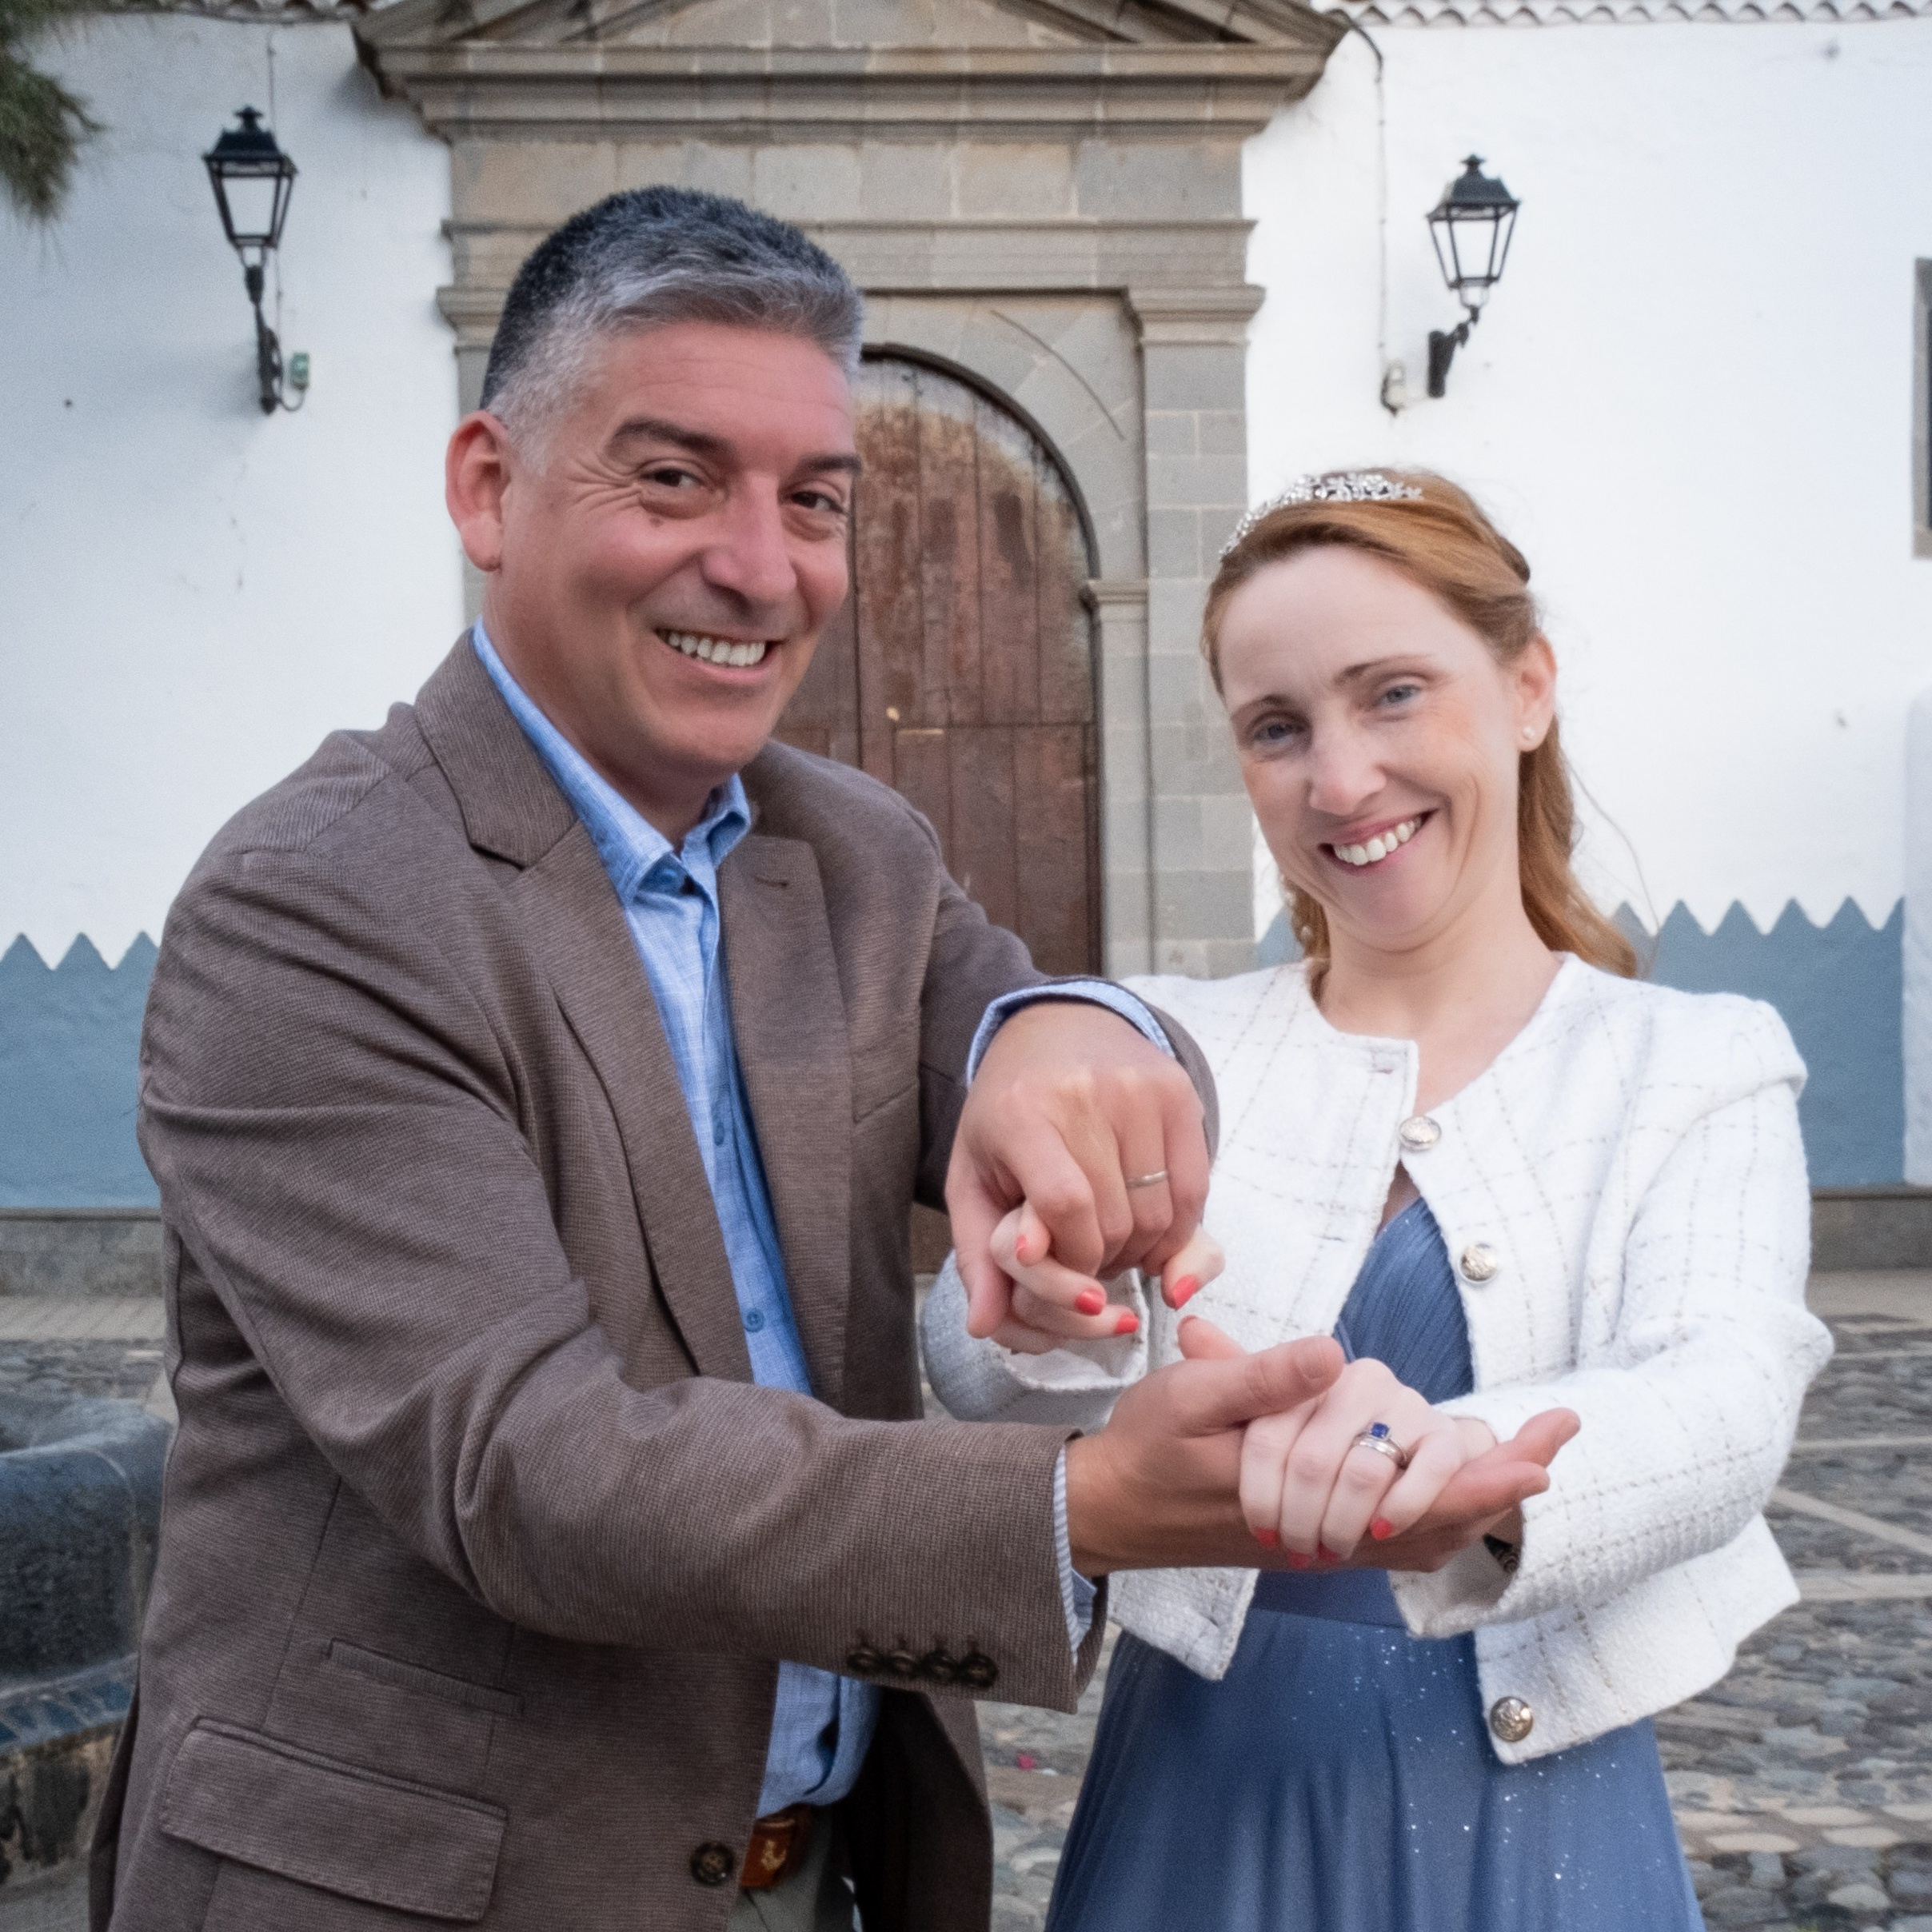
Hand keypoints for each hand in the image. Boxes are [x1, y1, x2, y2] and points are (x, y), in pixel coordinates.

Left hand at [949, 1002, 1208, 1343]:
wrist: (1056, 1027)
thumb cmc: (1007, 1113)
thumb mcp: (972, 1178)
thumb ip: (976, 1256)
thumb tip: (983, 1328)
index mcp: (1022, 1114)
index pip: (1065, 1206)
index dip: (1069, 1258)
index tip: (1062, 1266)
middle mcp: (1086, 1094)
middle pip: (1116, 1221)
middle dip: (1100, 1260)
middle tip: (1083, 1256)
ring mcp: (1140, 1090)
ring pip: (1160, 1214)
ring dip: (1140, 1249)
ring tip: (1110, 1237)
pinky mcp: (1180, 1093)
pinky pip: (1193, 1190)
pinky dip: (1176, 1227)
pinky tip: (1148, 1225)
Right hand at [1062, 1331, 1344, 1575]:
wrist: (1108, 1508)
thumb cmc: (1146, 1445)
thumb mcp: (1194, 1394)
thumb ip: (1265, 1376)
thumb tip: (1334, 1353)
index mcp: (1289, 1480)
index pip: (1349, 1418)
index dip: (1318, 1382)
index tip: (1263, 1381)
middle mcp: (1307, 1522)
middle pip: (1352, 1450)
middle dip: (1316, 1411)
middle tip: (1248, 1405)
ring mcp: (1301, 1542)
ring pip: (1343, 1476)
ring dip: (1314, 1439)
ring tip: (1254, 1426)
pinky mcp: (1288, 1546)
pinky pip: (1327, 1501)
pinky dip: (1310, 1469)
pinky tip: (1274, 1452)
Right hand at [1179, 1318, 1577, 1573]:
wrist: (1108, 1512)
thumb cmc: (1145, 1449)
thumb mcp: (1189, 1397)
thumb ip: (1261, 1378)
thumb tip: (1332, 1355)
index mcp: (1303, 1495)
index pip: (1413, 1497)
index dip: (1481, 1475)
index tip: (1540, 1453)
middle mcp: (1325, 1535)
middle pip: (1437, 1522)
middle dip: (1501, 1480)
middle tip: (1558, 1434)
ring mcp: (1322, 1544)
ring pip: (1422, 1536)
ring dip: (1478, 1497)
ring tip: (1527, 1456)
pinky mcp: (1314, 1541)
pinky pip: (1395, 1541)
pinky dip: (1440, 1516)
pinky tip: (1458, 1495)